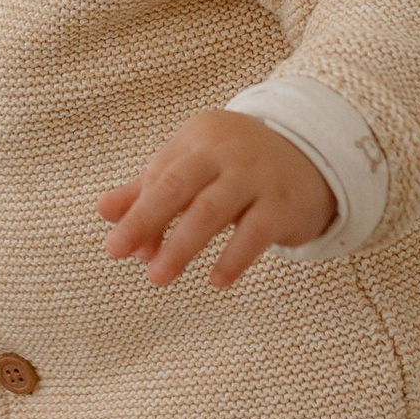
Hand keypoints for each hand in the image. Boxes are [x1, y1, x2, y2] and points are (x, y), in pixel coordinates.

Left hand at [99, 110, 332, 288]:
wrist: (315, 154)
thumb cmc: (239, 166)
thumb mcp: (195, 168)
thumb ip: (149, 189)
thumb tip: (104, 211)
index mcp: (198, 138)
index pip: (160, 176)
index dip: (138, 213)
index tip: (119, 246)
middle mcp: (226, 150)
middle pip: (177, 186)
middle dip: (147, 220)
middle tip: (117, 253)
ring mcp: (257, 175)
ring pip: (212, 211)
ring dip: (182, 245)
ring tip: (159, 277)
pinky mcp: (283, 203)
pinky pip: (254, 233)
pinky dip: (233, 258)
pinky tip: (217, 280)